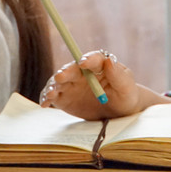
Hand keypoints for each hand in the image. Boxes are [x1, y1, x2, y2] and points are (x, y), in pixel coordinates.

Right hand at [39, 49, 170, 118]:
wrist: (119, 112)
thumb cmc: (125, 96)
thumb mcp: (126, 87)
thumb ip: (118, 75)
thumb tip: (109, 60)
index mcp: (99, 65)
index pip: (92, 59)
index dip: (87, 59)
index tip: (83, 63)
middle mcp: (82, 72)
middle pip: (71, 69)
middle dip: (65, 72)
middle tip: (61, 77)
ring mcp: (72, 85)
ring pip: (59, 82)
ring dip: (53, 85)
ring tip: (52, 93)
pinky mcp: (64, 98)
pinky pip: (53, 96)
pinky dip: (47, 98)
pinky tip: (45, 103)